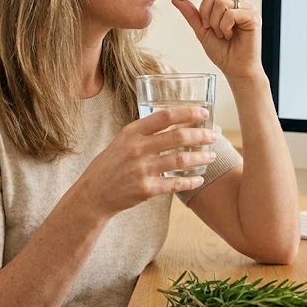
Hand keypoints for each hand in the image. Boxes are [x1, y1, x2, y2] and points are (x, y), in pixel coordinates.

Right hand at [74, 105, 216, 218]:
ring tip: (211, 156)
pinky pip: (175, 183)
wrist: (93, 194)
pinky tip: (199, 179)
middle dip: (201, 135)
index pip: (165, 116)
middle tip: (213, 136)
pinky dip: (191, 181)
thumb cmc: (110, 165)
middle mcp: (137, 149)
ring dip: (200, 157)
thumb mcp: (121, 141)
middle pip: (178, 137)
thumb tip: (173, 123)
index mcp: (131, 133)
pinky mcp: (146, 189)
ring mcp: (142, 169)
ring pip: (180, 159)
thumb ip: (143, 133)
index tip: (203, 112)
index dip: (187, 112)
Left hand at [171, 0, 262, 79]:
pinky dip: (224, 27)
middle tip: (207, 26)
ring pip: (221, 2)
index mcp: (227, 3)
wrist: (235, 69)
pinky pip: (231, 13)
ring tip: (221, 35)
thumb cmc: (223, 52)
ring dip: (215, 22)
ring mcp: (246, 8)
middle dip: (204, 9)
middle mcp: (238, 2)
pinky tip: (228, 36)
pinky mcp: (252, 16)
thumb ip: (191, 14)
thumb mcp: (202, 31)